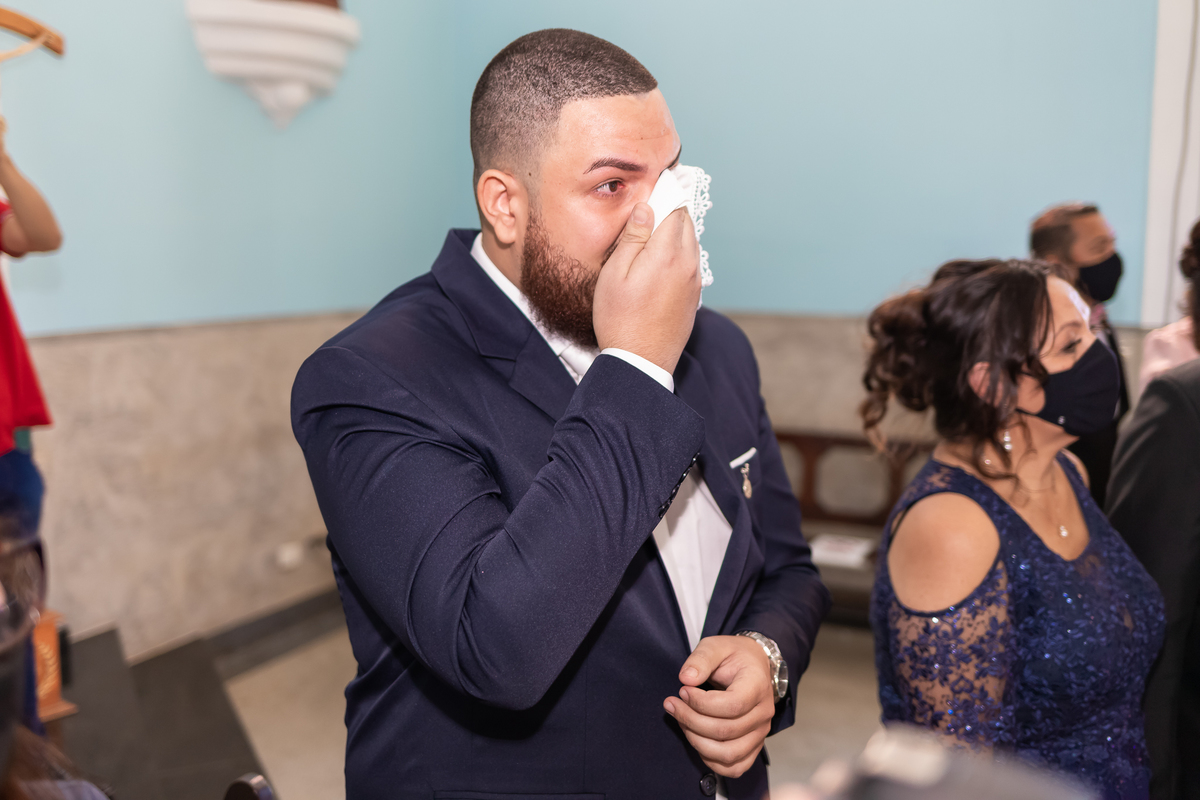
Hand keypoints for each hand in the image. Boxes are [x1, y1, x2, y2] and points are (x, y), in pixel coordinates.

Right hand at [592, 202, 700, 373]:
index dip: (665, 193)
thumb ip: (633, 238)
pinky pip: (691, 261)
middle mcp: (688, 264)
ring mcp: (694, 281)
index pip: (675, 208)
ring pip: (691, 241)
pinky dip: (679, 250)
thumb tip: (646, 208)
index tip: (655, 184)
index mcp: (668, 254)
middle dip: (672, 208)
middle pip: (686, 222)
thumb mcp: (615, 274)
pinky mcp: (694, 295)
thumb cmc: (620, 319)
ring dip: (676, 230)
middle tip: (651, 204)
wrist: (640, 362)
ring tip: (653, 229)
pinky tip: (660, 257)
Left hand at [664, 635, 775, 777]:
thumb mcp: (715, 646)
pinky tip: (696, 739)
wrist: (753, 666)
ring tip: (681, 721)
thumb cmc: (733, 656)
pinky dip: (711, 760)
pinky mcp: (754, 746)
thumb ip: (701, 659)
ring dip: (697, 741)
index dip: (701, 703)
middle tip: (673, 704)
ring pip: (729, 754)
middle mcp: (763, 713)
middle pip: (726, 731)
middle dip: (691, 720)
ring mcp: (761, 733)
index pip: (732, 705)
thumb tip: (686, 678)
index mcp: (757, 685)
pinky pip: (735, 767)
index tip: (683, 690)